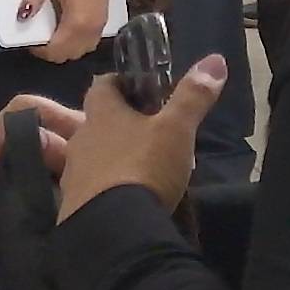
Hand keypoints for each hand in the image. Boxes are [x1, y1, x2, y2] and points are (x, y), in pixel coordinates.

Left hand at [0, 58, 228, 221]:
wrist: (114, 229)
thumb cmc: (144, 167)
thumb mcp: (177, 130)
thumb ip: (193, 97)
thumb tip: (215, 59)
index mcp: (102, 114)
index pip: (102, 85)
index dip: (119, 83)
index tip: (139, 89)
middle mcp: (81, 140)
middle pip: (95, 122)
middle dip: (118, 124)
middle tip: (147, 133)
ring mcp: (73, 175)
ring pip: (91, 157)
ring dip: (110, 158)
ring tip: (140, 169)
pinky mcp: (74, 206)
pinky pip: (89, 190)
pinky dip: (105, 190)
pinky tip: (126, 200)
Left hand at [20, 0, 119, 62]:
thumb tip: (21, 16)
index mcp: (76, 20)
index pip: (56, 50)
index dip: (39, 50)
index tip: (27, 39)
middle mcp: (90, 27)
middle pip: (69, 55)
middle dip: (51, 51)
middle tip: (37, 36)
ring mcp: (100, 23)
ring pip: (81, 50)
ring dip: (65, 48)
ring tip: (51, 32)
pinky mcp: (103, 16)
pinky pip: (89, 41)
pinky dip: (76, 41)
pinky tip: (66, 26)